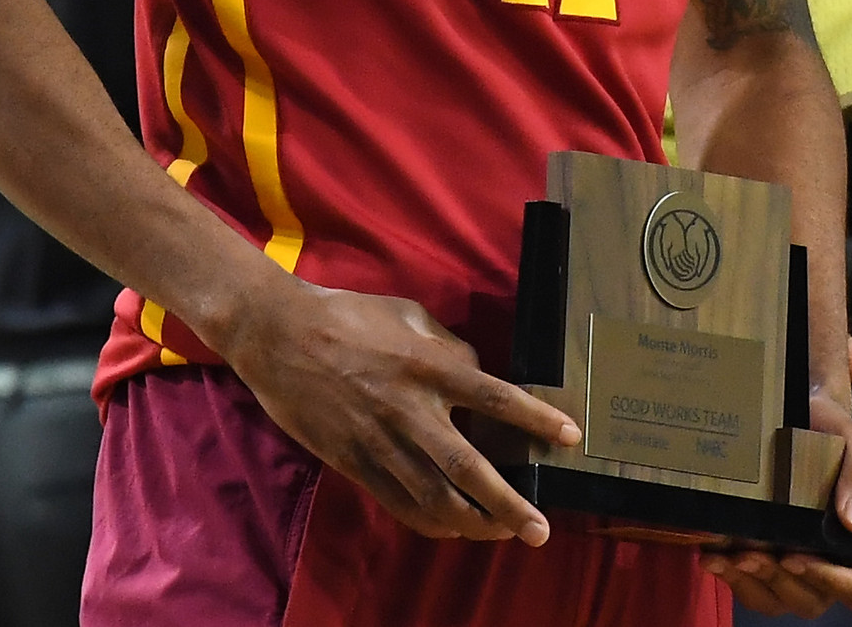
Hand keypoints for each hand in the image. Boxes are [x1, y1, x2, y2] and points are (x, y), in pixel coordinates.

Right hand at [222, 276, 577, 543]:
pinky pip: (399, 504)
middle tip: (540, 529)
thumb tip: (480, 371)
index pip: (496, 398)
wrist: (280, 337)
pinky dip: (432, 522)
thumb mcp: (412, 317)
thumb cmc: (351, 317)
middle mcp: (410, 412)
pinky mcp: (354, 464)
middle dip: (509, 505)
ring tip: (506, 534)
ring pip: (435, 499)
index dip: (536, 419)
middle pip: (469, 468)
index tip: (571, 438)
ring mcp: (380, 444)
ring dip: (475, 523)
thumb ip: (451, 348)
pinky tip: (456, 529)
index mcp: (429, 368)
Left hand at [699, 389, 851, 614]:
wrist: (797, 416)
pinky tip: (714, 557)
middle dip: (780, 582)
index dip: (831, 583)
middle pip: (815, 600)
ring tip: (729, 557)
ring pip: (780, 601)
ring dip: (752, 584)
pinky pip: (753, 590)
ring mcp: (801, 567)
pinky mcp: (770, 564)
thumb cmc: (830, 429)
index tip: (796, 557)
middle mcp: (836, 563)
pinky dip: (732, 578)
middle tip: (751, 553)